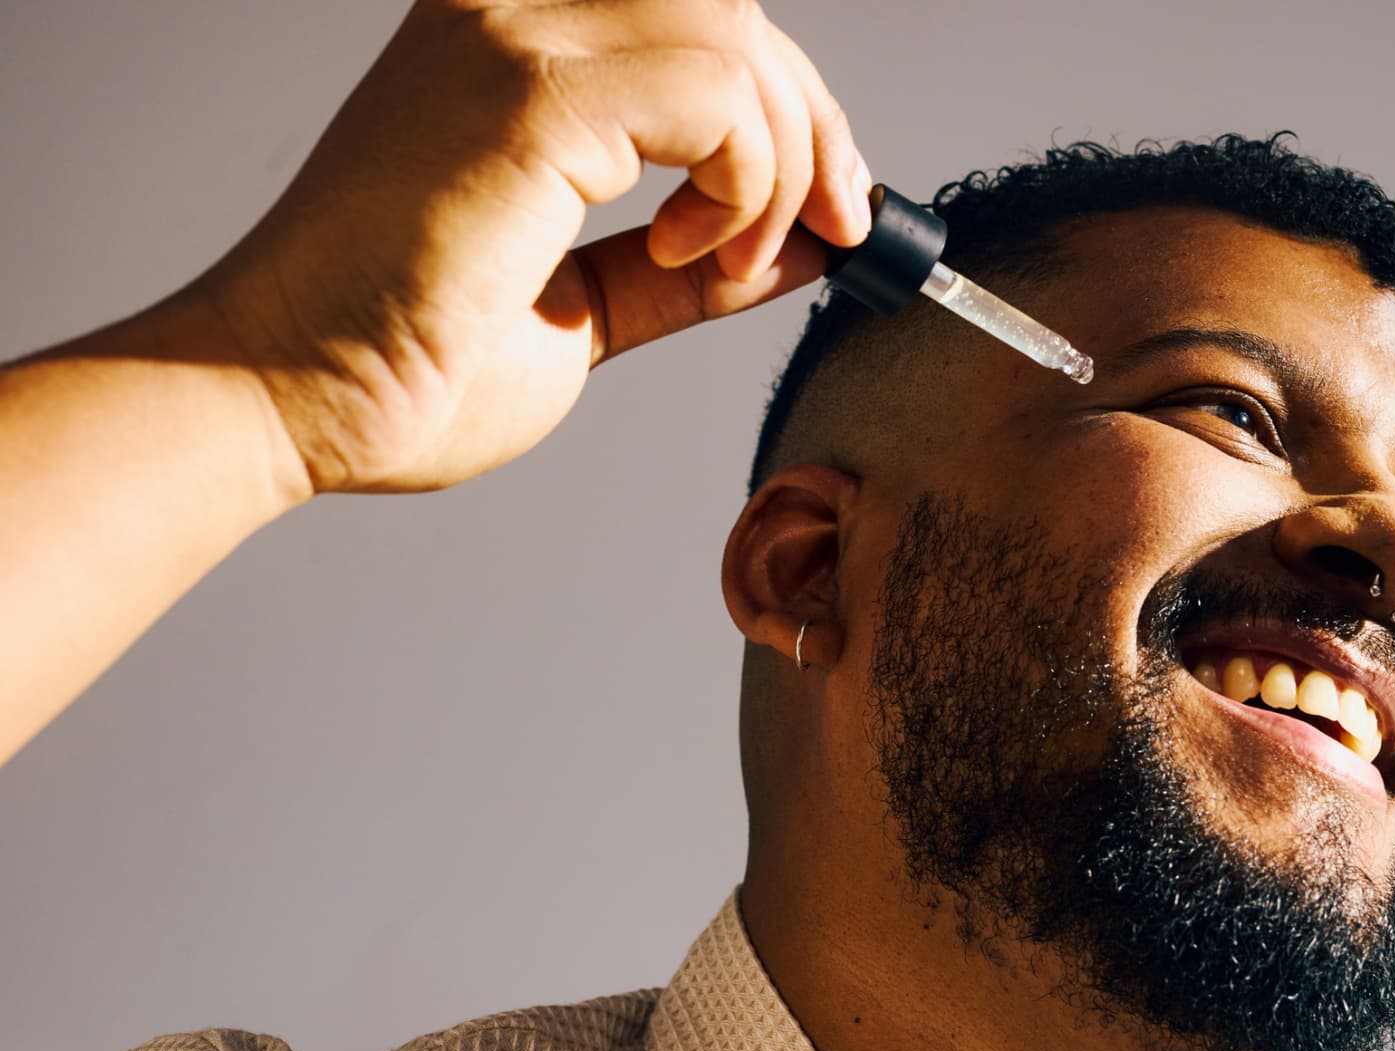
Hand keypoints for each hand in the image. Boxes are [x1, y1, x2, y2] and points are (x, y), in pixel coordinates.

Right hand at [191, 0, 870, 494]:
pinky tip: (696, 249)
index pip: (696, 21)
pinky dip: (744, 182)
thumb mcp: (589, 305)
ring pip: (736, 38)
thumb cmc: (402, 362)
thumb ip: (688, 264)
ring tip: (731, 258)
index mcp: (509, 45)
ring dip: (782, 160)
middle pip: (732, 11)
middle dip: (815, 125)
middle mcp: (507, 12)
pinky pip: (717, 92)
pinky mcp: (528, 91)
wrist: (288, 401)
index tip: (834, 206)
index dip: (791, 103)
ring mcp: (511, 38)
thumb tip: (804, 241)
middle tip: (840, 228)